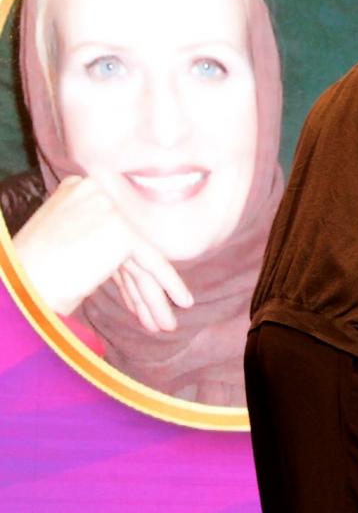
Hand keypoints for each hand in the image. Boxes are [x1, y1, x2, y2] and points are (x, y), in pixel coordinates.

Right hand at [13, 176, 192, 330]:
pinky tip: (183, 302)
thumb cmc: (31, 277)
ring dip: (153, 295)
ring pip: (139, 258)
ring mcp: (109, 208)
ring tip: (167, 323)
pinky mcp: (122, 229)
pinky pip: (153, 262)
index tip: (140, 298)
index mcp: (78, 189)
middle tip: (160, 314)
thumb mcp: (66, 242)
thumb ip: (97, 239)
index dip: (128, 272)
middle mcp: (94, 190)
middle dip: (142, 286)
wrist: (19, 291)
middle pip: (127, 247)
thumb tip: (127, 256)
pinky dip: (170, 284)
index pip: (114, 233)